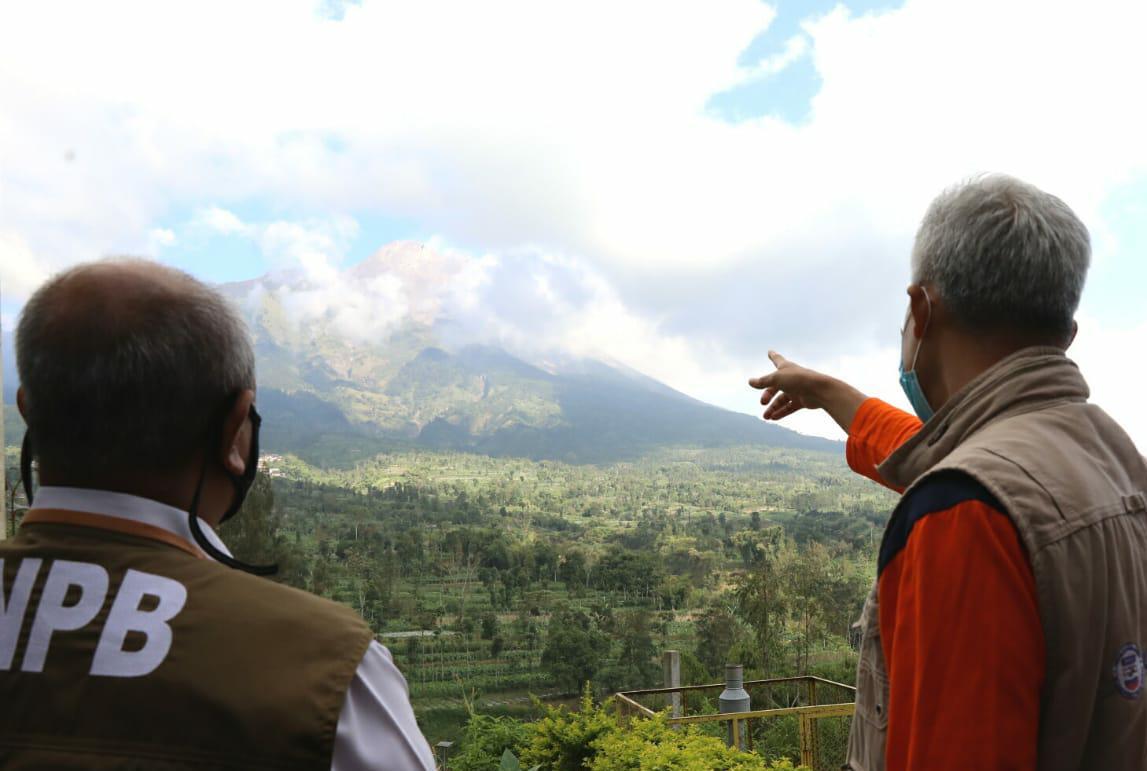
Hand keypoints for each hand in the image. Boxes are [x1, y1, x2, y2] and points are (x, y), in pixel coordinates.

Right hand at [749, 351, 867, 431]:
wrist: (819, 391)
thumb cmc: (798, 380)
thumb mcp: (776, 379)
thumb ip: (762, 382)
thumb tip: (750, 382)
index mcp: (786, 368)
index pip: (777, 360)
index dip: (773, 356)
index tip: (769, 352)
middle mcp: (791, 378)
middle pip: (775, 386)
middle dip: (767, 395)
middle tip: (762, 402)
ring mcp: (797, 389)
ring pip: (782, 400)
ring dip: (773, 408)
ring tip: (766, 417)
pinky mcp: (802, 401)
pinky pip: (789, 407)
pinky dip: (781, 412)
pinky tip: (774, 418)